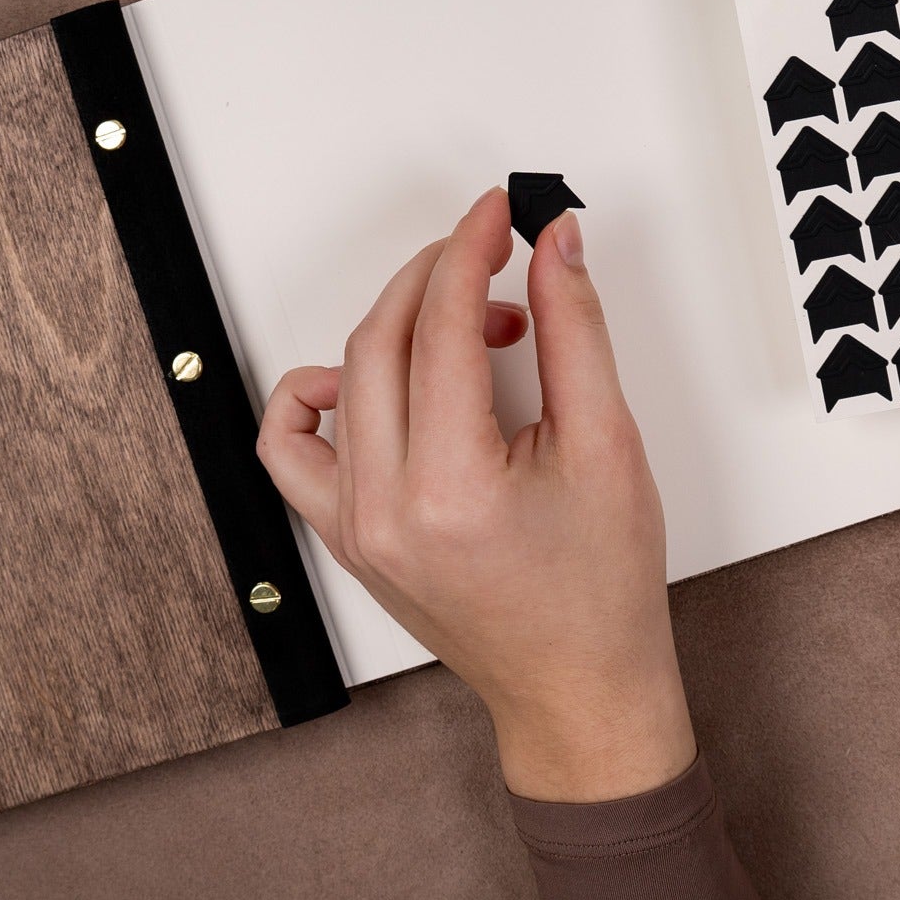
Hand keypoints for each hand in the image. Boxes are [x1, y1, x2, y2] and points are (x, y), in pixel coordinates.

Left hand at [257, 188, 695, 802]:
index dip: (470, 251)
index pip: (441, 328)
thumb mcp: (609, 442)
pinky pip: (291, 447)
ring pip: (340, 378)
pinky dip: (319, 395)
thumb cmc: (600, 587)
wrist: (576, 686)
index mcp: (451, 489)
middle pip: (382, 339)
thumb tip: (553, 246)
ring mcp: (353, 526)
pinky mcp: (344, 534)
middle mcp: (383, 510)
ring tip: (467, 327)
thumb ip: (575, 330)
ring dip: (396, 325)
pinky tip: (374, 381)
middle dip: (437, 273)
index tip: (499, 214)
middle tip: (492, 249)